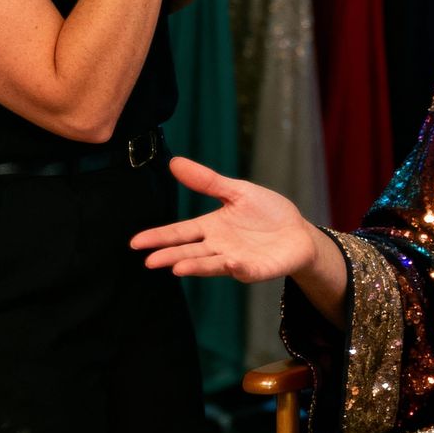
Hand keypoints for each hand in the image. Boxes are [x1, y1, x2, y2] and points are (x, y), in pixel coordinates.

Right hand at [131, 156, 317, 281]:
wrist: (298, 233)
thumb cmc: (266, 213)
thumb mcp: (237, 191)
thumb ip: (207, 181)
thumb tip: (174, 162)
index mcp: (212, 227)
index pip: (181, 232)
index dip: (159, 237)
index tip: (136, 242)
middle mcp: (219, 247)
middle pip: (190, 251)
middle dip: (170, 256)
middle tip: (149, 261)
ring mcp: (236, 260)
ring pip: (212, 264)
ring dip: (196, 266)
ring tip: (176, 268)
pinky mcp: (257, 269)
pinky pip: (246, 270)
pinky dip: (238, 268)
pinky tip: (230, 264)